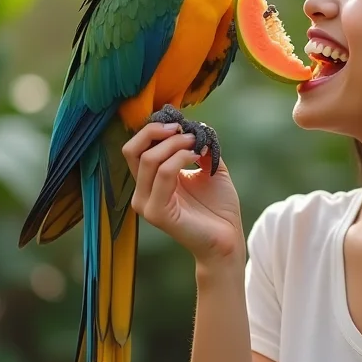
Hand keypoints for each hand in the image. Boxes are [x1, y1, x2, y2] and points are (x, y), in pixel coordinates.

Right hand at [122, 122, 244, 272]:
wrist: (228, 237)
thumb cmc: (219, 206)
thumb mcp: (210, 168)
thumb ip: (199, 148)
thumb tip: (195, 127)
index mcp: (151, 181)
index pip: (135, 148)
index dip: (152, 130)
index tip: (179, 124)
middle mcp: (143, 192)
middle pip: (132, 150)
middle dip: (157, 132)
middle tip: (183, 130)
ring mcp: (147, 204)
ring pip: (149, 159)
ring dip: (176, 144)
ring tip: (197, 145)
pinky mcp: (157, 213)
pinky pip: (164, 174)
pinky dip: (180, 158)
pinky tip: (197, 157)